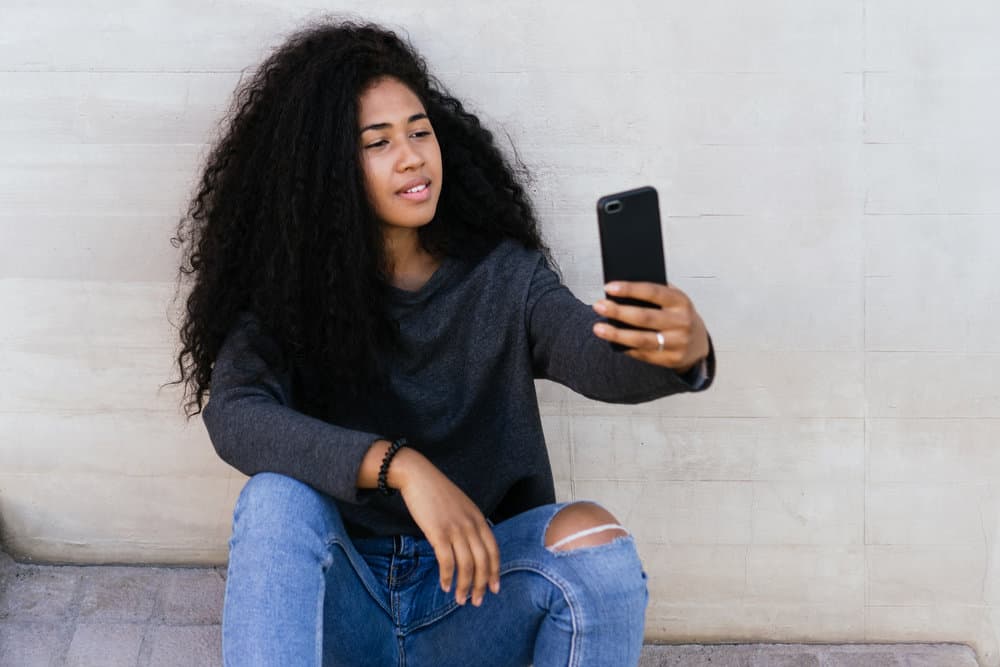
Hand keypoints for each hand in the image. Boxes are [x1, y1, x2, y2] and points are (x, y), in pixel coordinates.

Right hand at [397, 456, 500, 606]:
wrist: (418, 476)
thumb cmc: (436, 492)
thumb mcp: (461, 506)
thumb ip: (469, 524)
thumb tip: (471, 546)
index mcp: (478, 518)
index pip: (493, 550)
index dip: (495, 571)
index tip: (494, 588)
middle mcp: (471, 524)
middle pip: (483, 561)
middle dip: (481, 585)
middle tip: (476, 601)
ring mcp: (455, 528)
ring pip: (466, 565)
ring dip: (464, 586)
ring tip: (460, 600)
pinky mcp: (438, 532)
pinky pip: (447, 561)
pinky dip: (447, 577)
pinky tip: (445, 586)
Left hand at [591, 281, 709, 371]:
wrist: (698, 343)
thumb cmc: (677, 315)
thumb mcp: (673, 300)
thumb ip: (653, 295)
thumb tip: (620, 292)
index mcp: (681, 301)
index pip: (653, 292)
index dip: (630, 289)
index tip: (609, 287)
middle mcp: (682, 322)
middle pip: (644, 317)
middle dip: (618, 312)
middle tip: (598, 306)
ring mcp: (678, 343)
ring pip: (641, 339)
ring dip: (616, 334)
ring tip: (598, 328)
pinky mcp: (671, 359)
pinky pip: (643, 353)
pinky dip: (625, 347)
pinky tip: (613, 341)